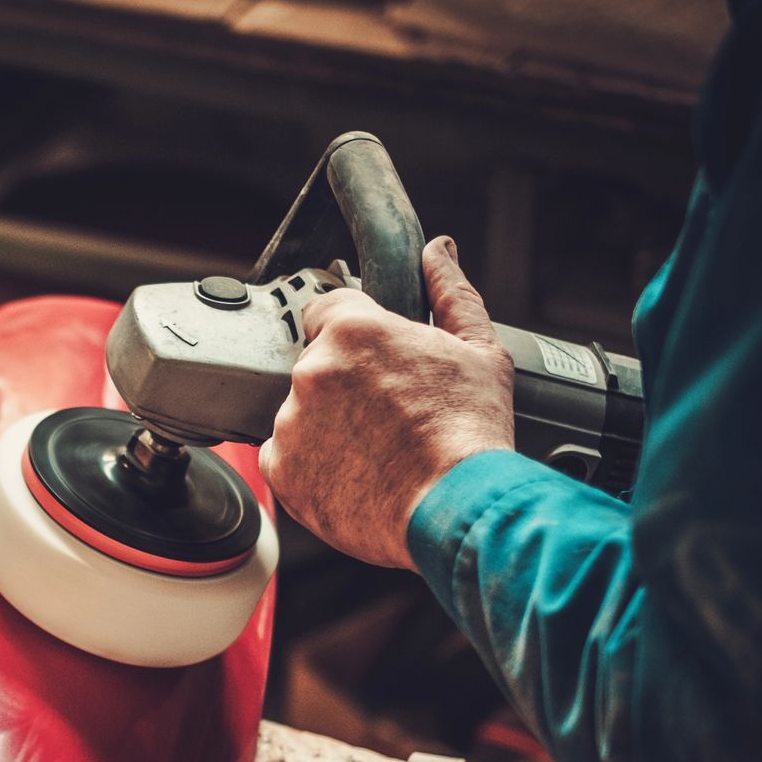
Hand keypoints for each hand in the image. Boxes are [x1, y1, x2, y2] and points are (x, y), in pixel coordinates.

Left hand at [260, 236, 513, 569]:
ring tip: (376, 448)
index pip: (329, 307)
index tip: (371, 357)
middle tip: (388, 411)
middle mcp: (312, 371)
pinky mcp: (281, 470)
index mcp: (353, 330)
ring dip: (328, 424)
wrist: (456, 509)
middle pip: (317, 363)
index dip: (355, 332)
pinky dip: (313, 466)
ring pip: (302, 412)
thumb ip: (451, 293)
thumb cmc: (469, 435)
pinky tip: (356, 472)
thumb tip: (438, 253)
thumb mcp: (479, 349)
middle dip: (346, 382)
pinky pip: (288, 457)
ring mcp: (291, 422)